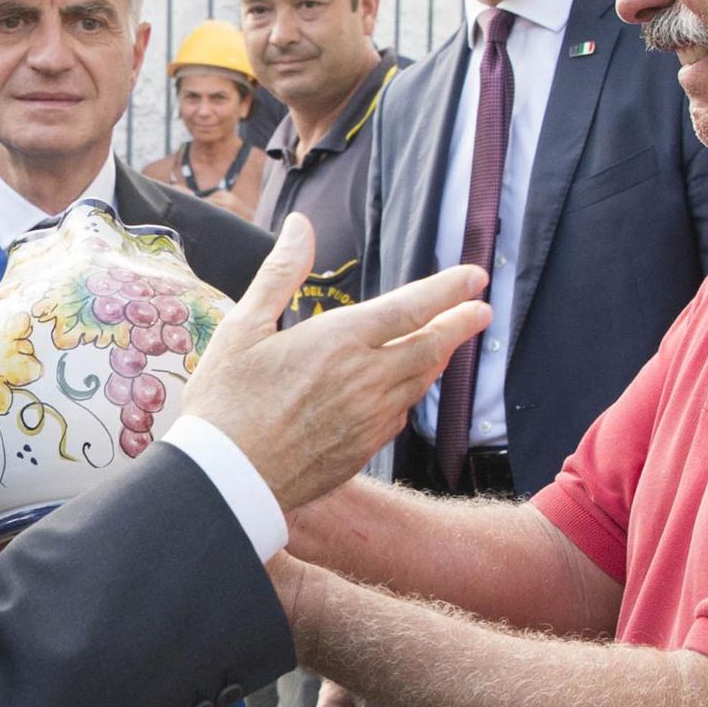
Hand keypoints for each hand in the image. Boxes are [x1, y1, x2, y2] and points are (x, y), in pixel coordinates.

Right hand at [182, 215, 488, 510]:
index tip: (475, 277)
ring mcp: (369, 418)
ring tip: (446, 344)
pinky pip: (399, 415)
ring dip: (437, 358)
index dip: (449, 290)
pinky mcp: (363, 449)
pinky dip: (408, 395)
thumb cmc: (226, 401)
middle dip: (460, 325)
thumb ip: (281, 273)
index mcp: (340, 340)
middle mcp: (366, 379)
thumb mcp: (243, 327)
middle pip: (431, 346)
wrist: (226, 480)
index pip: (411, 307)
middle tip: (481, 311)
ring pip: (419, 382)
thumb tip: (302, 226)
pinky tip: (401, 391)